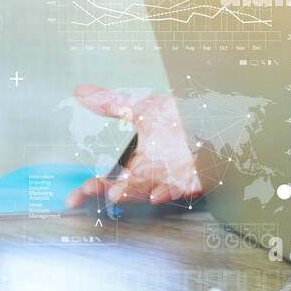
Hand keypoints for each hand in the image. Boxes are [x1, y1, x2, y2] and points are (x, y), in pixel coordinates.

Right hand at [64, 84, 202, 207]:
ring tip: (115, 193)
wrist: (218, 119)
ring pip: (145, 190)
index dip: (89, 189)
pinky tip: (156, 194)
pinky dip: (166, 192)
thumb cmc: (183, 118)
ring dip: (130, 193)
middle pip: (122, 188)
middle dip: (104, 191)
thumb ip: (111, 104)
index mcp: (137, 162)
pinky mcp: (191, 180)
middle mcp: (151, 173)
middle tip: (89, 190)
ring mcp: (170, 177)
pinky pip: (177, 190)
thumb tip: (81, 92)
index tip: (72, 198)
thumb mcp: (143, 108)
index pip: (108, 180)